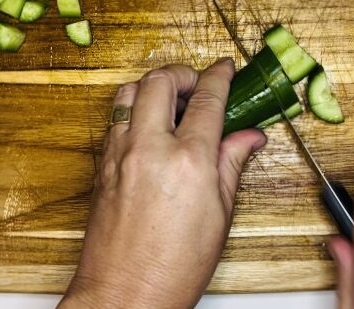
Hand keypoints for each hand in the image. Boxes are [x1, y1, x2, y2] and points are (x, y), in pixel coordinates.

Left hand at [58, 59, 266, 308]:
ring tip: (172, 104)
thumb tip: (250, 136)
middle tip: (198, 84)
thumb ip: (233, 162)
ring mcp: (120, 154)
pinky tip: (151, 128)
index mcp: (188, 161)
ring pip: (130, 91)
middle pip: (160, 80)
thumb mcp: (220, 213)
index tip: (226, 67)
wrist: (124, 295)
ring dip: (154, 87)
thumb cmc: (175, 265)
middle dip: (183, 72)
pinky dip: (136, 109)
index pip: (207, 99)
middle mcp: (149, 149)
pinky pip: (116, 117)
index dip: (219, 75)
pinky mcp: (103, 164)